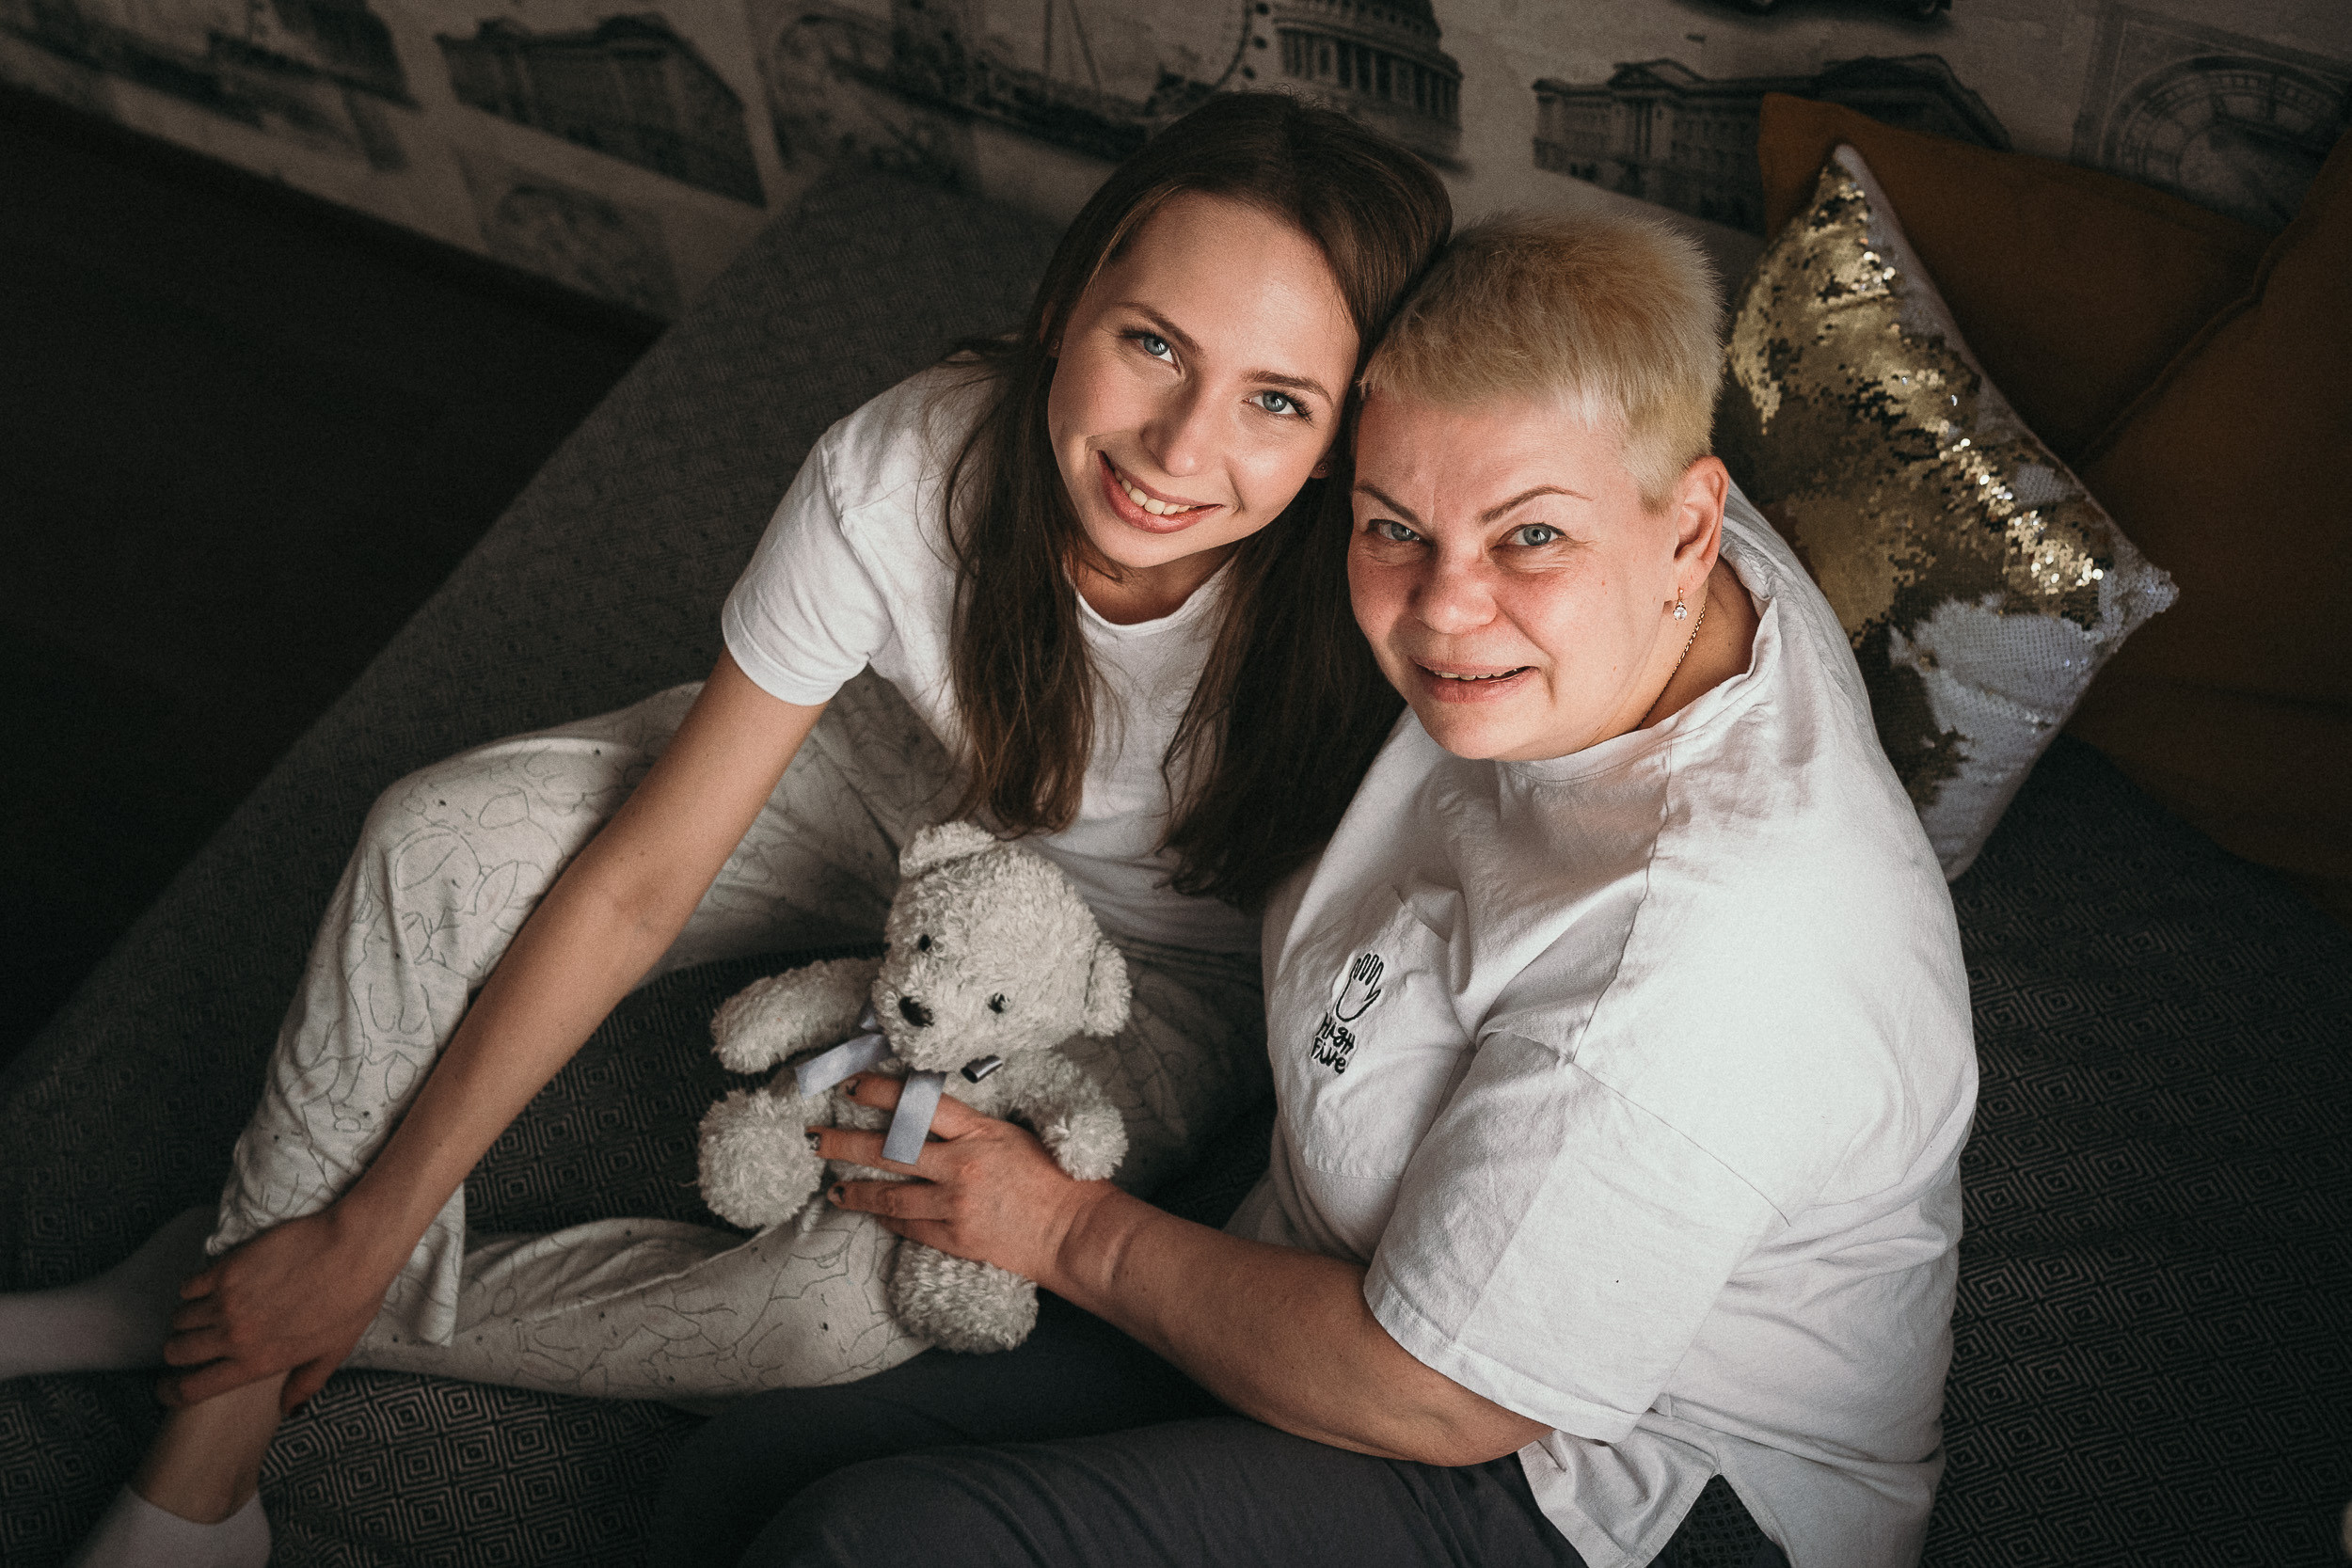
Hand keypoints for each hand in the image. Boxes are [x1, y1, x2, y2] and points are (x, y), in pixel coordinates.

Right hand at [161, 1206, 398, 1413]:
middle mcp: (235, 1336)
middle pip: (175, 1352)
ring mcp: (227, 1301)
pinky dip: (194, 1287)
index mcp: (257, 1362)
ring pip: (178, 1318)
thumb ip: (305, 1383)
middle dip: (180, 1350)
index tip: (168, 1388)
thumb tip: (289, 1410)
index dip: (171, 1393)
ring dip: (189, 1317)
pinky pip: (188, 1285)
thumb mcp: (334, 1351)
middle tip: (196, 1341)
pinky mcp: (226, 1269)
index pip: (192, 1390)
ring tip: (211, 1310)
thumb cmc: (353, 1298)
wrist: (355, 1248)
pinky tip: (215, 1283)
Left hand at [814, 1076, 1108, 1283]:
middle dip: (846, 1142)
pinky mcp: (954, 1237)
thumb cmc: (1056, 1179)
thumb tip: (933, 1116)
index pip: (919, 1105)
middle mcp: (961, 1166)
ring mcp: (954, 1204)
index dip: (880, 1093)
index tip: (852, 1086)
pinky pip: (907, 1225)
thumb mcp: (1015, 1136)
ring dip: (855, 1188)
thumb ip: (974, 1128)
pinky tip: (868, 1211)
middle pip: (890, 1150)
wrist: (1073, 1230)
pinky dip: (884, 1217)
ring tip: (832, 1184)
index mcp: (980, 1132)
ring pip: (889, 1194)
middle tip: (815, 1136)